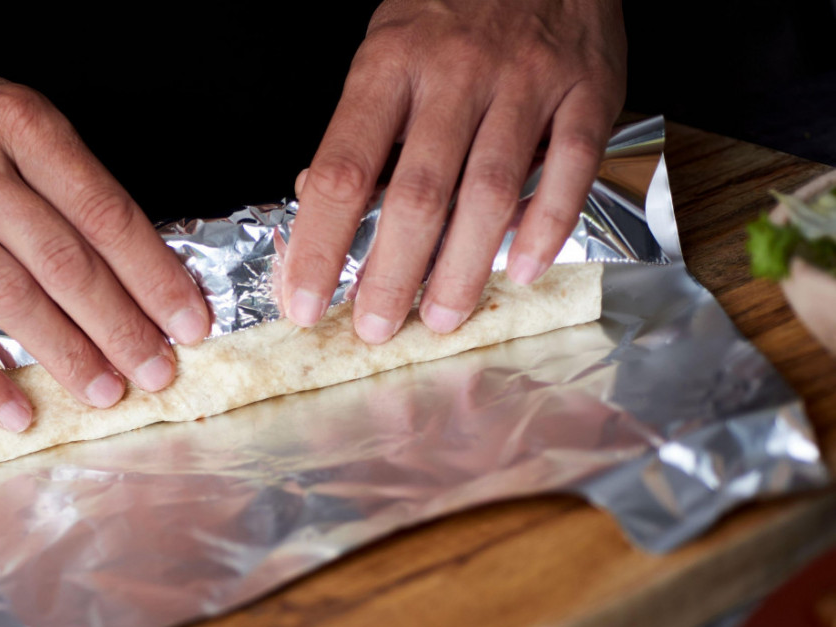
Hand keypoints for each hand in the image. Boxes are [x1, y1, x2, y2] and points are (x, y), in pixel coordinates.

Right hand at [0, 48, 209, 431]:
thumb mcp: (3, 121)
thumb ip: (62, 182)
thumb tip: (134, 268)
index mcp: (18, 123)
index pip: (104, 210)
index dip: (153, 273)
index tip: (189, 321)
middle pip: (64, 260)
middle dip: (121, 326)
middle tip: (157, 372)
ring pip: (8, 297)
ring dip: (65, 355)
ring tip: (104, 393)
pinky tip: (15, 410)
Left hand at [281, 0, 624, 340]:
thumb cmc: (451, 10)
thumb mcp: (386, 51)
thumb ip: (363, 129)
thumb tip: (322, 211)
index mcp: (390, 65)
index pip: (342, 170)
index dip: (320, 245)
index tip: (305, 300)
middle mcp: (457, 74)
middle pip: (418, 195)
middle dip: (391, 275)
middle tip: (375, 328)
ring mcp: (527, 82)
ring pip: (490, 192)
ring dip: (462, 267)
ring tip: (441, 317)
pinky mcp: (587, 90)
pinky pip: (569, 168)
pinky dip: (547, 227)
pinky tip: (521, 270)